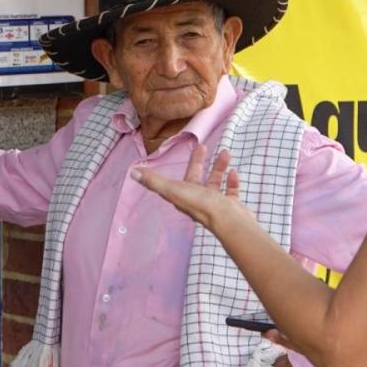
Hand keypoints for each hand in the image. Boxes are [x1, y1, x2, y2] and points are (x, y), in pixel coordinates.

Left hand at [130, 143, 250, 231]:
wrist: (227, 220)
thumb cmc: (200, 204)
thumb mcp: (173, 189)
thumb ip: (154, 181)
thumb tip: (132, 172)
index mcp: (185, 196)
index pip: (185, 176)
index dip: (189, 162)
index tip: (195, 147)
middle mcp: (198, 200)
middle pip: (199, 178)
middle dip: (201, 162)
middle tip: (205, 146)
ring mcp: (215, 205)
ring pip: (216, 183)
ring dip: (219, 168)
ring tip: (226, 153)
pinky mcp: (230, 207)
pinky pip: (231, 192)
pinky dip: (232, 182)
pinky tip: (234, 172)